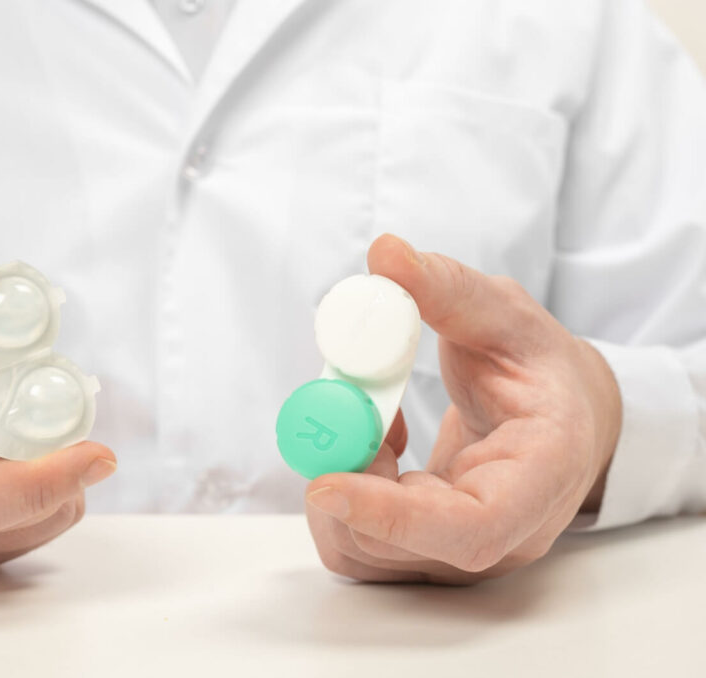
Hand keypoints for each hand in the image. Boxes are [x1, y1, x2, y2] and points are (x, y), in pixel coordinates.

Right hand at [0, 230, 116, 576]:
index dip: (31, 486)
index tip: (96, 452)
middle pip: (5, 521)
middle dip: (58, 467)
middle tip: (73, 411)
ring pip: (29, 530)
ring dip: (56, 478)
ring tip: (34, 422)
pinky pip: (26, 532)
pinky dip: (44, 491)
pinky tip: (22, 451)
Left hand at [305, 234, 620, 583]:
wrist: (565, 416)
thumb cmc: (540, 366)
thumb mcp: (505, 314)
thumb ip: (447, 289)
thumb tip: (385, 254)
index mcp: (542, 476)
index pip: (471, 528)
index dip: (392, 515)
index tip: (324, 482)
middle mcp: (508, 535)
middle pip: (403, 547)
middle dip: (348, 477)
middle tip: (344, 404)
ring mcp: (468, 555)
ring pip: (369, 555)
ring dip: (342, 486)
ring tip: (378, 421)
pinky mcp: (431, 553)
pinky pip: (362, 547)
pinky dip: (344, 499)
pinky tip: (376, 449)